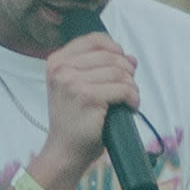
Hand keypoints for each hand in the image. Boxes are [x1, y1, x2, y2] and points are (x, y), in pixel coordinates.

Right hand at [39, 32, 139, 183]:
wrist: (64, 150)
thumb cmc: (73, 120)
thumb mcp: (75, 86)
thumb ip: (98, 68)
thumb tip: (131, 58)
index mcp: (56, 62)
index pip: (94, 40)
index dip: (115, 48)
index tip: (122, 63)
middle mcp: (62, 69)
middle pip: (111, 56)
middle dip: (127, 71)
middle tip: (128, 88)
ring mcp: (73, 83)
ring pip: (120, 72)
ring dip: (132, 87)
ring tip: (128, 100)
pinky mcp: (88, 97)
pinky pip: (124, 89)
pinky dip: (133, 98)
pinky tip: (130, 106)